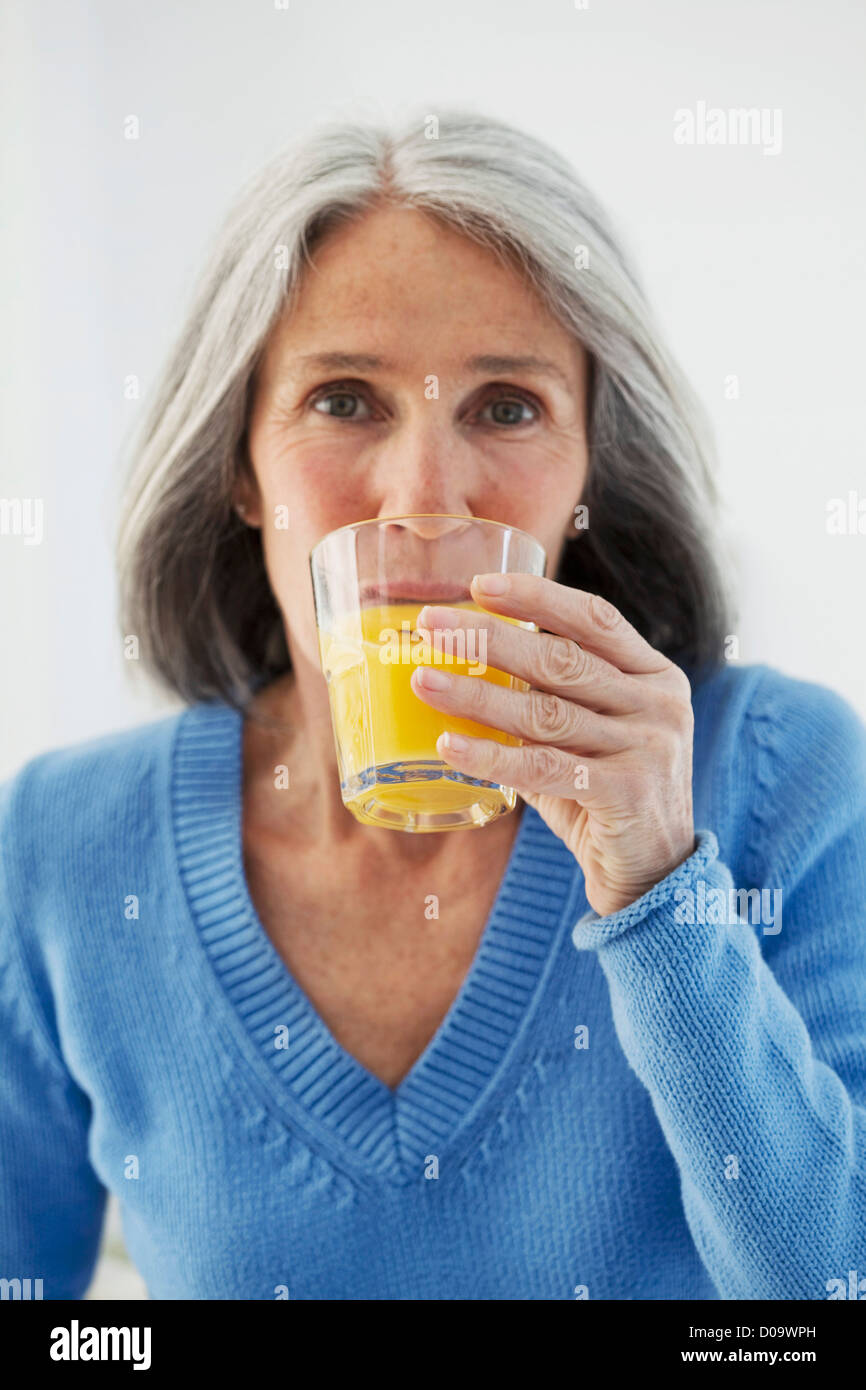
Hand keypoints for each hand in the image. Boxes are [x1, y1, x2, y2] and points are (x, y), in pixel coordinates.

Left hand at [411, 573, 696, 917]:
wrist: (654, 874)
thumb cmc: (606, 795)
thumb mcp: (588, 735)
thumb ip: (548, 698)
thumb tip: (463, 660)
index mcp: (655, 675)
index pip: (595, 618)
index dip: (537, 598)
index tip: (480, 584)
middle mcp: (659, 704)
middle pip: (561, 660)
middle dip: (489, 638)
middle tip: (430, 625)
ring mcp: (647, 748)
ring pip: (544, 713)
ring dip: (476, 695)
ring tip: (424, 679)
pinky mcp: (626, 793)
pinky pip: (542, 768)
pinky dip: (491, 755)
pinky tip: (449, 743)